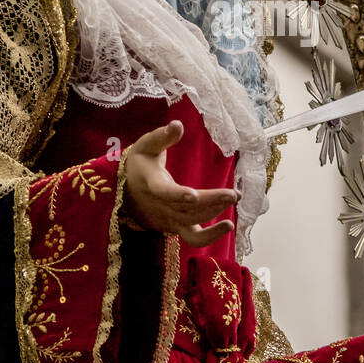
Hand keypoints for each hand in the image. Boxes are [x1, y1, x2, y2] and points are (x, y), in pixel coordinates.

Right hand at [120, 120, 240, 245]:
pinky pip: (194, 238)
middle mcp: (160, 206)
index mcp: (151, 184)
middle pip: (186, 208)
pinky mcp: (177, 227)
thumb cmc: (141, 164)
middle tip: (233, 194)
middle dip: (210, 202)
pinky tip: (228, 225)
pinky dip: (211, 236)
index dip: (177, 194)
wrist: (128, 192)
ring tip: (235, 197)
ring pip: (192, 222)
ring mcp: (169, 219)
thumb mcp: (146, 145)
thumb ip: (162, 136)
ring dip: (215, 212)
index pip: (163, 192)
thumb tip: (178, 124)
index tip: (193, 194)